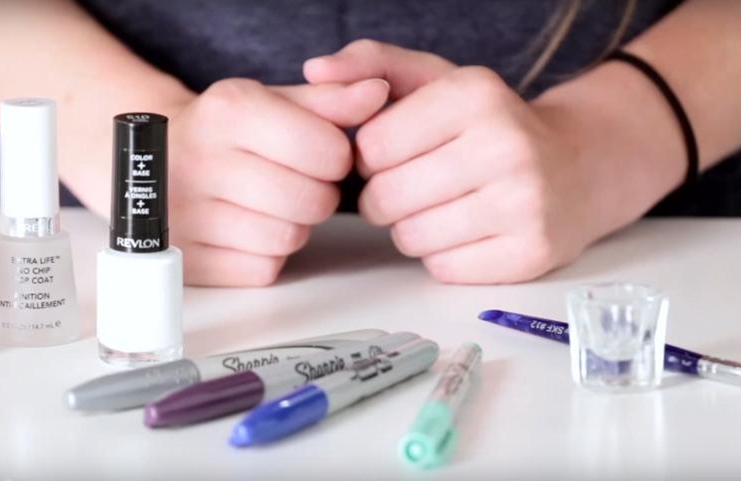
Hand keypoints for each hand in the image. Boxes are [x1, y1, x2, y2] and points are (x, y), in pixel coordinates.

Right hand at [170, 77, 389, 285]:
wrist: (154, 161)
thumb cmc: (227, 132)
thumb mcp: (274, 100)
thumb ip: (331, 99)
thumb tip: (378, 93)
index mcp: (226, 111)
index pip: (327, 151)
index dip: (337, 156)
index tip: (320, 152)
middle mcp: (199, 160)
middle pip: (312, 201)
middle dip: (319, 194)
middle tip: (297, 181)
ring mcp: (187, 216)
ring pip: (288, 239)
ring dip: (295, 226)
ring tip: (270, 203)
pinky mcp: (188, 260)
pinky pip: (262, 269)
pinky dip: (267, 255)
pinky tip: (247, 228)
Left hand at [305, 40, 603, 283]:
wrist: (580, 166)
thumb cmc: (490, 125)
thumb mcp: (436, 80)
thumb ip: (371, 65)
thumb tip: (315, 69)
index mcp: (475, 94)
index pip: (371, 147)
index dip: (370, 157)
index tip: (395, 153)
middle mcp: (505, 146)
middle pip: (385, 198)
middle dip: (385, 197)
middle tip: (413, 186)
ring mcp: (524, 204)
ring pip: (410, 239)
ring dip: (412, 229)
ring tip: (441, 207)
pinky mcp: (531, 253)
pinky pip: (443, 269)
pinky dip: (443, 256)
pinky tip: (467, 231)